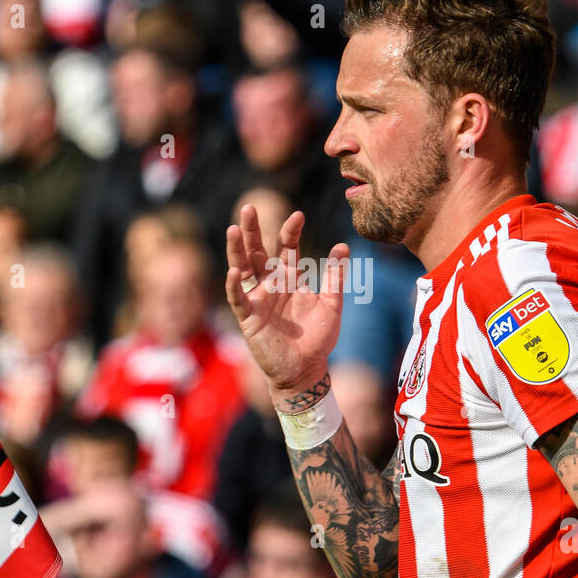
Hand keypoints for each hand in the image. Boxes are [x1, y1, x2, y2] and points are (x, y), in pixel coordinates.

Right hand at [225, 205, 347, 405]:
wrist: (305, 370)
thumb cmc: (318, 338)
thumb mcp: (331, 305)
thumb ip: (335, 277)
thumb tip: (343, 246)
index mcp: (290, 278)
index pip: (286, 247)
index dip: (290, 231)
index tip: (299, 215)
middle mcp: (270, 284)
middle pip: (257, 251)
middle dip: (252, 230)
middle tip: (248, 207)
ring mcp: (257, 299)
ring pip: (242, 268)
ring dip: (237, 250)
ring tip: (233, 229)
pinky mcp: (248, 318)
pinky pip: (239, 298)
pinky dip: (234, 285)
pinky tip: (234, 272)